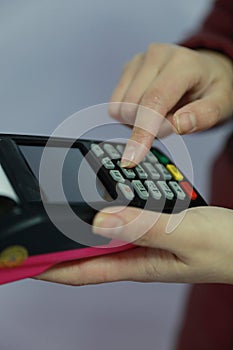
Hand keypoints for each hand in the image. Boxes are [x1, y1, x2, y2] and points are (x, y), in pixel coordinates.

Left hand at [37, 206, 232, 284]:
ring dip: (82, 222)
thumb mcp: (185, 235)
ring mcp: (143, 238)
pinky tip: (105, 196)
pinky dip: (110, 207)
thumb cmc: (225, 247)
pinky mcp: (152, 226)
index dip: (53, 268)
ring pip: (104, 230)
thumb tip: (98, 220)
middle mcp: (136, 252)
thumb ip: (144, 227)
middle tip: (39, 226)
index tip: (28, 261)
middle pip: (87, 250)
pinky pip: (123, 216)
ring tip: (63, 207)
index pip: (85, 271)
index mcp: (139, 264)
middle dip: (60, 242)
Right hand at [108, 44, 232, 165]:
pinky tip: (147, 107)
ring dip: (137, 121)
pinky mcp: (127, 68)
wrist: (204, 69)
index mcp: (182, 63)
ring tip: (161, 112)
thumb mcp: (221, 104)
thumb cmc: (211, 88)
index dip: (142, 132)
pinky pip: (115, 104)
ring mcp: (139, 60)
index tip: (132, 159)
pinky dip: (129, 115)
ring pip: (120, 108)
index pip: (154, 101)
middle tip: (171, 121)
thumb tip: (178, 125)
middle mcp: (156, 55)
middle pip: (133, 107)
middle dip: (148, 126)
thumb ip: (204, 116)